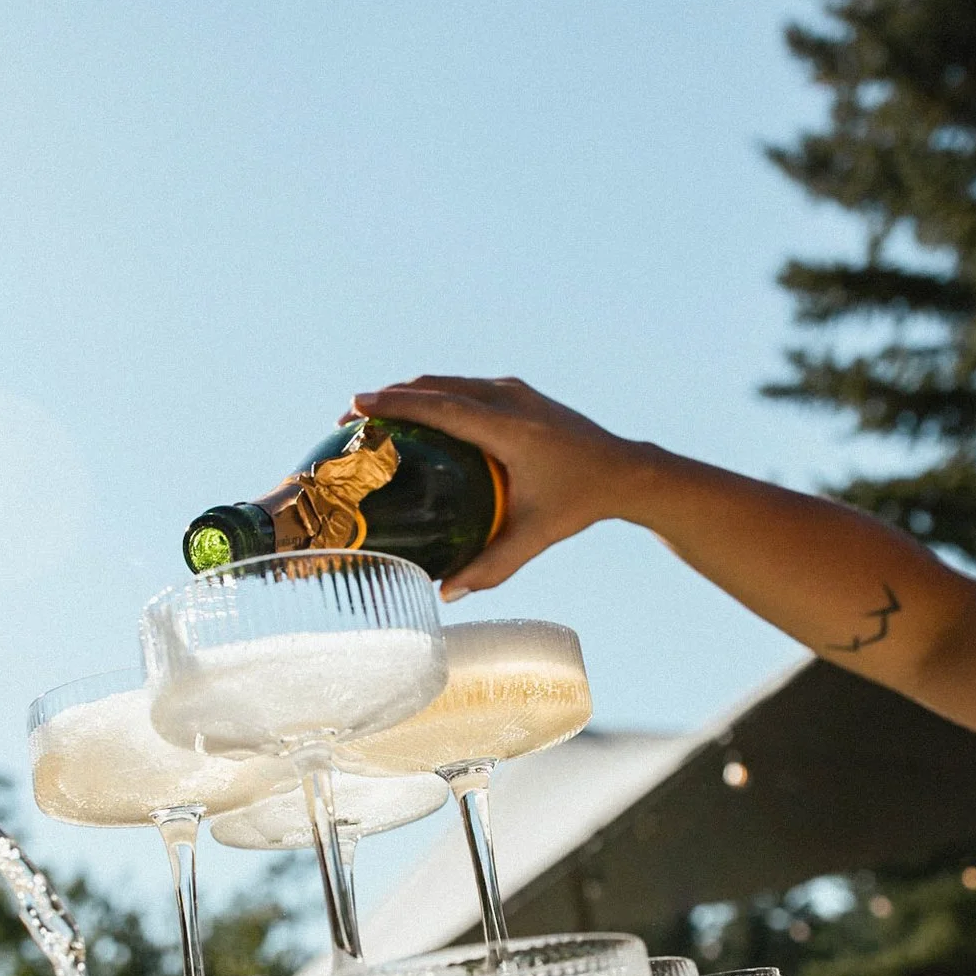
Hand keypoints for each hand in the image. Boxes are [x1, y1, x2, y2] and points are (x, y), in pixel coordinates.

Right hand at [346, 376, 644, 596]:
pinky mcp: (519, 392)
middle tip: (350, 417)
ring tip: (374, 414)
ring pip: (449, 381)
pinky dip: (435, 395)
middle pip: (435, 386)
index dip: (395, 405)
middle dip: (390, 396)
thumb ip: (492, 566)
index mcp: (509, 428)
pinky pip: (465, 387)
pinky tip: (418, 418)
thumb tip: (446, 594)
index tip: (356, 407)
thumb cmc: (578, 504)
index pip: (440, 407)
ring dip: (410, 392)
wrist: (625, 470)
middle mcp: (509, 398)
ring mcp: (515, 390)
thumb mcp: (534, 536)